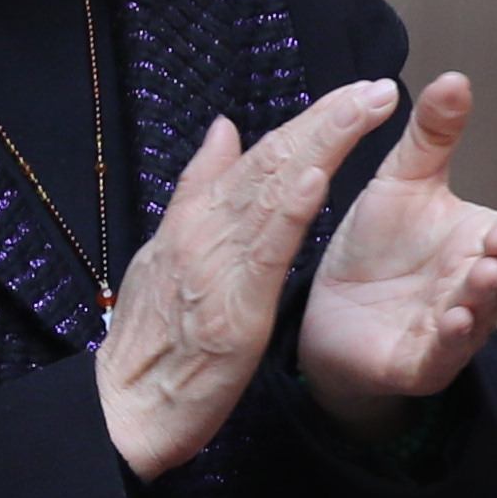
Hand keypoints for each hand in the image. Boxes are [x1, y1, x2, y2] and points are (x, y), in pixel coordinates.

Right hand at [101, 78, 400, 479]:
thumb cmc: (151, 340)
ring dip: (320, 146)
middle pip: (271, 162)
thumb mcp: (168, 255)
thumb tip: (223, 129)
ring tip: (361, 109)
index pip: (258, 158)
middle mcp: (203, 231)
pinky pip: (264, 252)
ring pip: (271, 192)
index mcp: (195, 221)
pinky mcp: (231, 308)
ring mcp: (215, 265)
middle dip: (327, 121)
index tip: (354, 95)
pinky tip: (316, 179)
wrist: (120, 409)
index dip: (309, 123)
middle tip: (377, 88)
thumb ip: (198, 191)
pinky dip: (288, 211)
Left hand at [297, 73, 496, 439]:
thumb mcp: (403, 182)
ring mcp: (454, 330)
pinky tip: (452, 319)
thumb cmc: (378, 245)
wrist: (330, 310)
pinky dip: (451, 339)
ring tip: (480, 274)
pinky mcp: (420, 362)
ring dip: (483, 297)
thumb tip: (456, 77)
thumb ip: (433, 136)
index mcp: (482, 244)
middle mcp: (478, 289)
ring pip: (480, 315)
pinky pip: (441, 353)